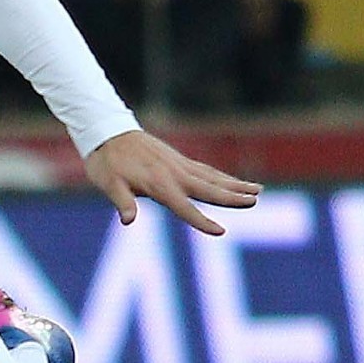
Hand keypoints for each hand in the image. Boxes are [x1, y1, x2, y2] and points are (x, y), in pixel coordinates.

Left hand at [84, 129, 260, 236]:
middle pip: (209, 188)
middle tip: (255, 200)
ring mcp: (178, 165)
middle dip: (232, 196)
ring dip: (235, 184)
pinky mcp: (178, 159)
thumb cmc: (105, 162)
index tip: (221, 231)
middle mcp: (173, 174)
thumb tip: (127, 220)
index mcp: (158, 184)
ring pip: (212, 177)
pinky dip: (222, 176)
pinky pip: (205, 170)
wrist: (106, 131)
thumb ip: (121, 201)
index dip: (201, 220)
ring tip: (258, 190)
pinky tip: (233, 182)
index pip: (184, 207)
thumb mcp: (108, 183)